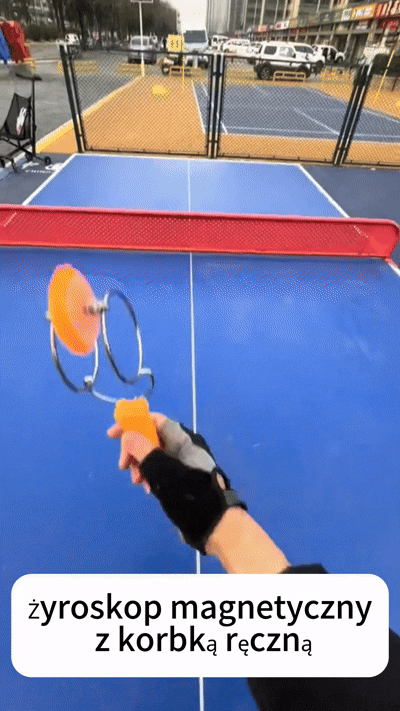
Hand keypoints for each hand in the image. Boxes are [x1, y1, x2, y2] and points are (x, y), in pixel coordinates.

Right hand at [107, 413, 246, 553]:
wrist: (212, 522)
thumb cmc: (188, 493)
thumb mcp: (162, 469)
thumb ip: (143, 449)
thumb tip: (129, 435)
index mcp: (182, 439)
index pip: (154, 421)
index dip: (132, 423)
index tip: (112, 435)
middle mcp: (182, 448)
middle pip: (151, 438)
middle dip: (134, 449)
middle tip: (123, 466)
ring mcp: (182, 464)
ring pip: (153, 456)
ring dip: (140, 465)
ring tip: (137, 481)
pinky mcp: (180, 479)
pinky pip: (160, 470)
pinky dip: (150, 476)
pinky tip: (148, 488)